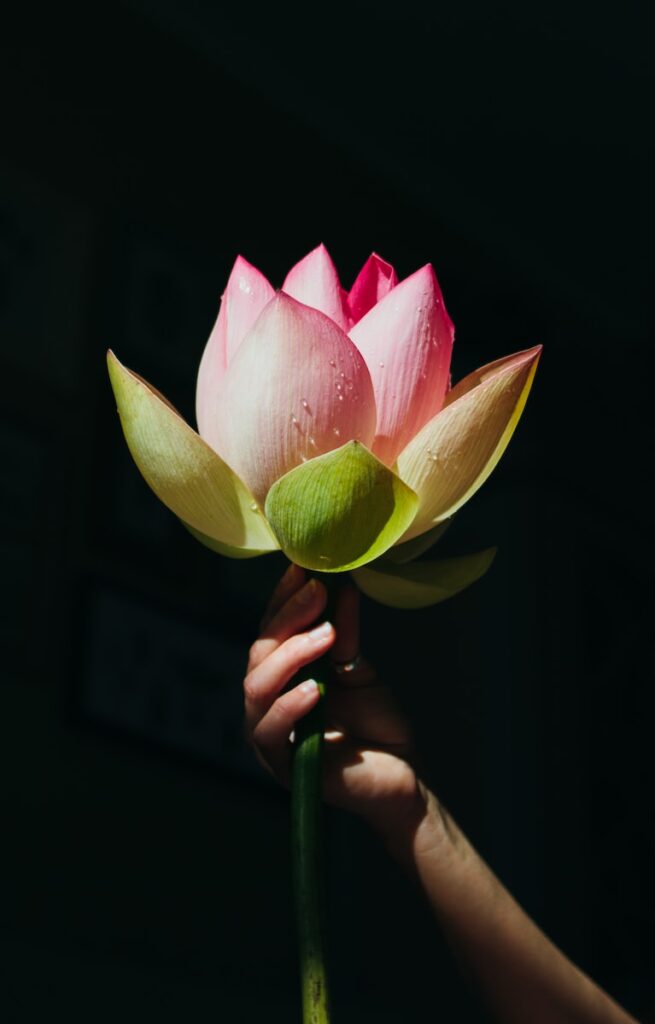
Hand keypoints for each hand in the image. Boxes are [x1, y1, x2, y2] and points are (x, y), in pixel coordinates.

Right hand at [243, 563, 426, 837]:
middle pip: (258, 654)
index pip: (270, 632)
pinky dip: (290, 705)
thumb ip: (345, 635)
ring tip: (324, 636)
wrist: (404, 777)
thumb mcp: (360, 669)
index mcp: (281, 678)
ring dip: (290, 656)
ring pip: (256, 688)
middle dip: (287, 618)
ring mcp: (270, 735)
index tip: (303, 568)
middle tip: (318, 593)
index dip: (282, 600)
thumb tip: (342, 587)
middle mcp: (267, 703)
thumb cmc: (378, 724)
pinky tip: (314, 688)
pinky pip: (270, 732)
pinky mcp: (282, 765)